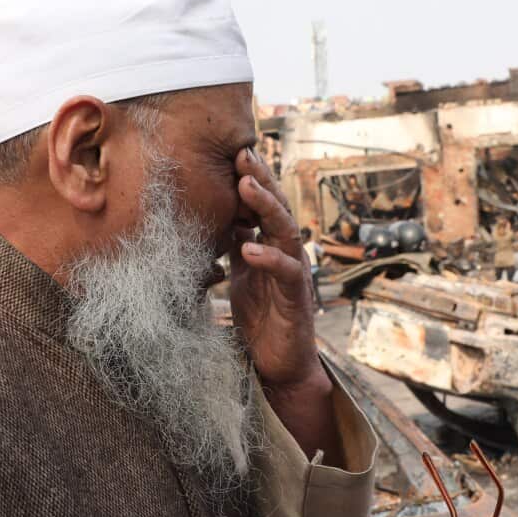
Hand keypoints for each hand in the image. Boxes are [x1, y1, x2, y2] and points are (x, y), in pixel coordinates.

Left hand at [228, 148, 324, 391]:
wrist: (279, 363)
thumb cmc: (261, 319)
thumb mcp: (240, 275)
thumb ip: (235, 246)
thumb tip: (220, 216)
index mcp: (272, 244)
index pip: (262, 204)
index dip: (251, 178)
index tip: (231, 152)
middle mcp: (287, 252)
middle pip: (277, 207)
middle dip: (260, 179)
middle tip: (241, 153)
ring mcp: (294, 272)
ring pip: (285, 229)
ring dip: (266, 206)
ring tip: (246, 185)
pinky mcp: (297, 296)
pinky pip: (286, 270)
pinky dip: (268, 257)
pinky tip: (248, 248)